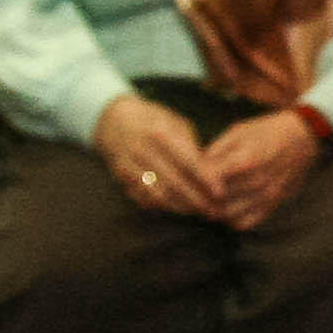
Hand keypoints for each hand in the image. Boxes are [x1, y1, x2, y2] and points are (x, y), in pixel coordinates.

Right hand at [95, 94, 215, 215]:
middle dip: (196, 199)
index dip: (205, 179)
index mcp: (160, 132)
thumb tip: (209, 171)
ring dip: (180, 206)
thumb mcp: (177, 123)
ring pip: (158, 194)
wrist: (113, 120)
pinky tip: (178, 209)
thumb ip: (191, 146)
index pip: (188, 161)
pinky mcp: (120, 177)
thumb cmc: (155, 121)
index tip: (220, 192)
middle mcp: (142, 150)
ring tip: (199, 212)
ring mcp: (128, 165)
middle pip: (174, 182)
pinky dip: (162, 206)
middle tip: (214, 210)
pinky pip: (142, 197)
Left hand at [198, 108, 323, 230]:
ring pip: (227, 214)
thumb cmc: (268, 130)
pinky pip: (245, 222)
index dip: (192, 180)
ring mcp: (267, 195)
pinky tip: (226, 208)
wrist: (305, 137)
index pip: (209, 179)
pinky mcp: (274, 203)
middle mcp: (258, 181)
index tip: (185, 177)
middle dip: (199, 197)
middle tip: (189, 192)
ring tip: (205, 200)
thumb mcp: (238, 132)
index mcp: (248, 159)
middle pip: (215, 200)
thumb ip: (215, 151)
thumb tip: (192, 169)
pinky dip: (231, 219)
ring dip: (213, 210)